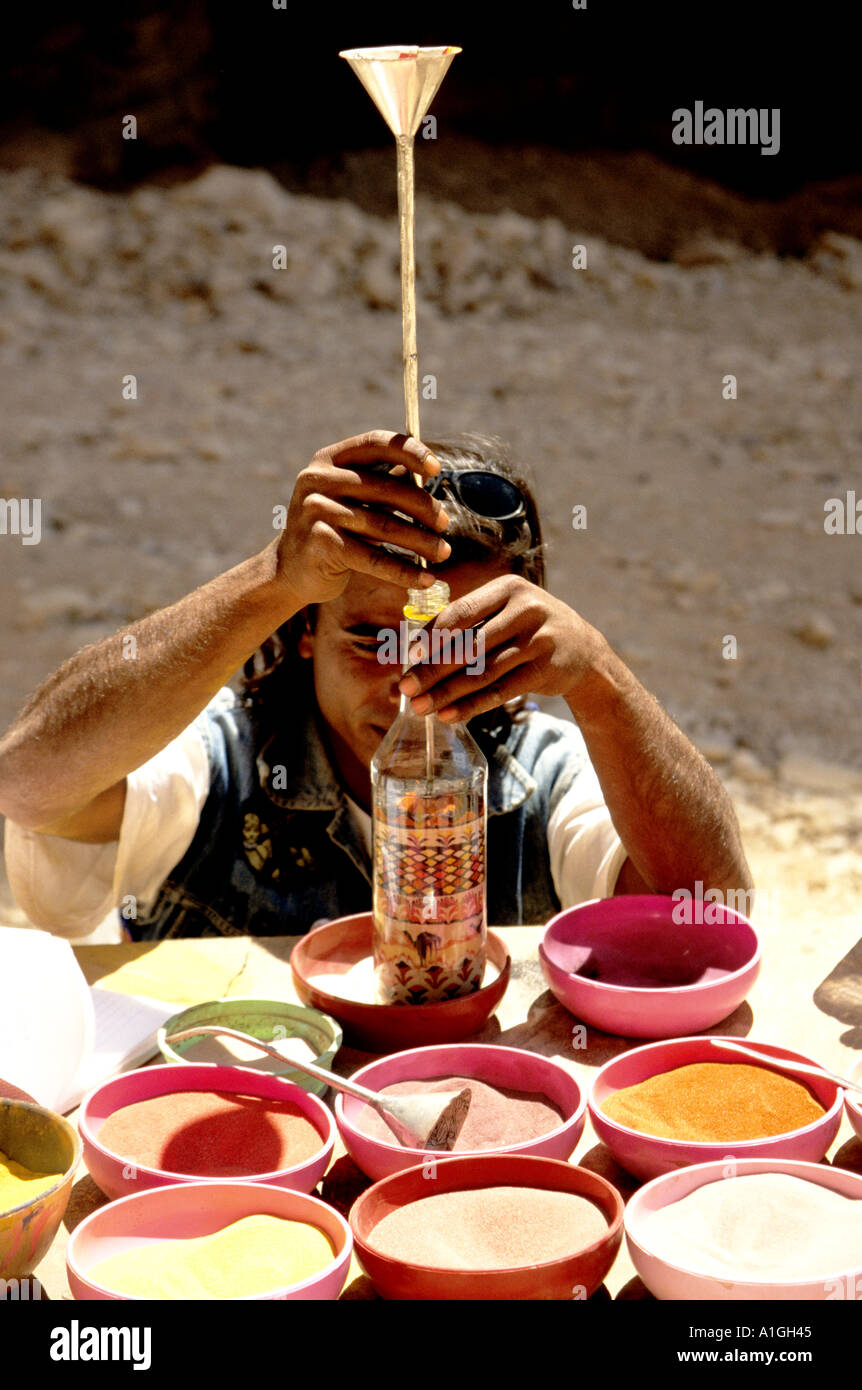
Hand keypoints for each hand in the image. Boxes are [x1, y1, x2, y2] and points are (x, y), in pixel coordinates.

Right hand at [275, 430, 451, 607]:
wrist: (290, 570)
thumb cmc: (333, 529)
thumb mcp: (352, 499)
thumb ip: (382, 482)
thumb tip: (428, 469)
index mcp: (328, 460)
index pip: (375, 443)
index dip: (410, 451)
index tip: (437, 468)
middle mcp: (318, 480)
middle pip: (386, 489)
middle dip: (423, 507)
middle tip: (445, 523)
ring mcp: (317, 511)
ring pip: (384, 526)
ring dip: (421, 542)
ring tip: (443, 552)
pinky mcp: (321, 545)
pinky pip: (373, 559)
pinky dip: (404, 571)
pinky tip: (425, 579)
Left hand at [397, 575, 604, 721]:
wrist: (584, 650)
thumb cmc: (528, 629)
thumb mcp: (504, 612)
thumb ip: (466, 626)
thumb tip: (411, 653)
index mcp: (507, 588)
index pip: (461, 612)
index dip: (433, 635)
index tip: (409, 656)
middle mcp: (526, 609)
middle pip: (469, 645)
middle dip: (432, 670)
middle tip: (406, 689)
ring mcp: (538, 640)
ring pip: (483, 671)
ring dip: (447, 692)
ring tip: (420, 708)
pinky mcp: (546, 669)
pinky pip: (502, 690)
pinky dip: (472, 705)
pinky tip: (449, 715)